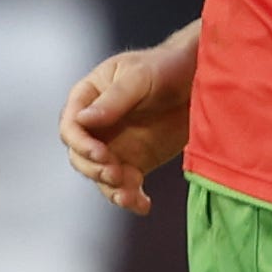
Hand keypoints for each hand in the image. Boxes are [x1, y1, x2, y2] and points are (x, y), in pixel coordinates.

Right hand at [60, 23, 201, 215]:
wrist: (200, 79)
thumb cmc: (166, 67)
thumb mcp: (139, 77)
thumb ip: (112, 100)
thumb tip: (83, 121)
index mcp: (88, 97)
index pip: (71, 126)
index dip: (80, 143)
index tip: (101, 154)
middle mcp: (96, 125)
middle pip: (79, 156)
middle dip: (95, 169)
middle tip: (117, 174)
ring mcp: (114, 146)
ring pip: (99, 176)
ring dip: (111, 188)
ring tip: (130, 195)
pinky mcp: (135, 163)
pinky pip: (125, 186)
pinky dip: (131, 198)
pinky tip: (143, 205)